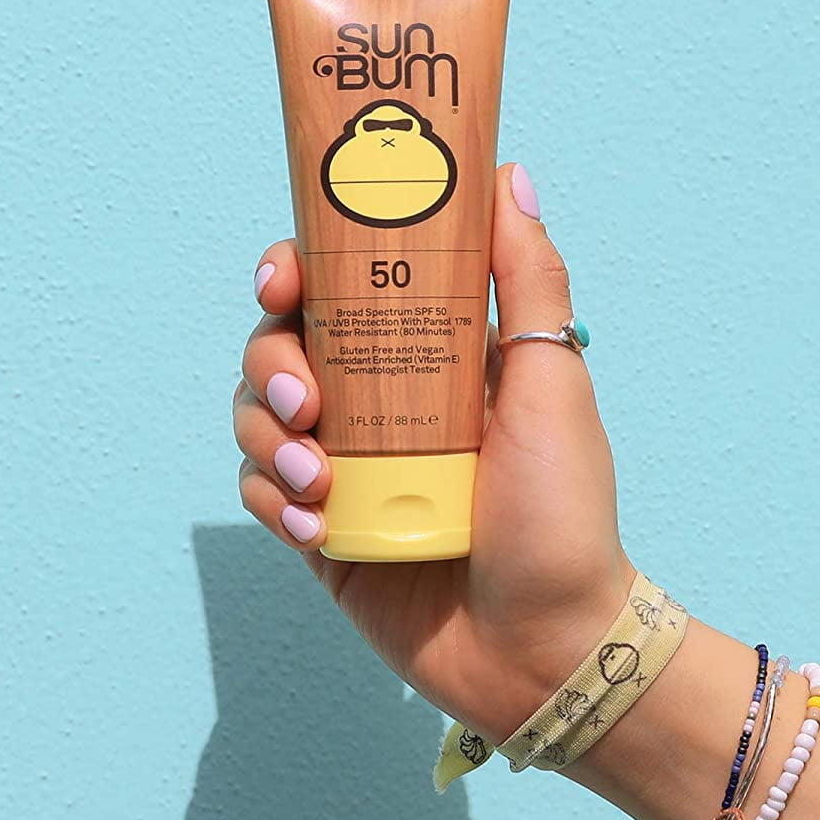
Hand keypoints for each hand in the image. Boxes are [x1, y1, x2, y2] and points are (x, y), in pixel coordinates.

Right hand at [234, 162, 634, 742]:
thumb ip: (528, 280)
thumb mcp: (552, 382)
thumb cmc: (563, 512)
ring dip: (269, 438)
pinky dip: (275, 500)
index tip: (283, 279)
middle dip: (270, 362)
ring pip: (257, 417)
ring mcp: (344, 468)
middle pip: (279, 345)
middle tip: (307, 400)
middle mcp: (377, 401)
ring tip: (321, 482)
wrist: (546, 649)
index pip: (337, 287)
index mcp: (426, 355)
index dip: (293, 271)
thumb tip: (507, 171)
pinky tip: (317, 527)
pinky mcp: (320, 533)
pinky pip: (263, 492)